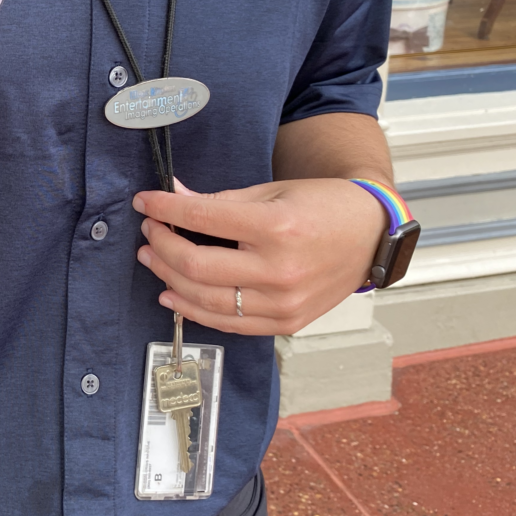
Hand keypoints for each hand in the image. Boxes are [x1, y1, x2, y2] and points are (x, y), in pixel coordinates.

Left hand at [133, 177, 386, 334]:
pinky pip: (230, 323)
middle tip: (148, 231)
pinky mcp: (287, 322)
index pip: (203, 219)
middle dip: (161, 246)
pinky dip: (195, 310)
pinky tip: (174, 294)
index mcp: (277, 227)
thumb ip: (218, 199)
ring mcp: (284, 302)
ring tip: (153, 260)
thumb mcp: (271, 191)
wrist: (371, 235)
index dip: (165, 209)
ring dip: (169, 279)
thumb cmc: (324, 207)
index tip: (144, 202)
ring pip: (207, 301)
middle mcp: (280, 270)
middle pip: (197, 266)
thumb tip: (171, 194)